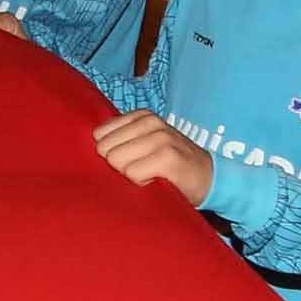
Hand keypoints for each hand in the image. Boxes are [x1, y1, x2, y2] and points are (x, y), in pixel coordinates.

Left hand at [93, 110, 216, 205]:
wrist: (210, 178)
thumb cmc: (171, 165)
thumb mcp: (145, 144)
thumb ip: (120, 140)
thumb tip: (89, 147)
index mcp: (142, 116)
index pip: (99, 134)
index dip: (112, 154)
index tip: (133, 159)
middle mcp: (151, 122)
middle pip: (105, 150)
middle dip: (120, 165)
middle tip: (143, 168)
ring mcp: (161, 138)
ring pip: (117, 162)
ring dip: (131, 175)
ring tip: (151, 173)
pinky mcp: (168, 158)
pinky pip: (132, 174)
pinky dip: (142, 183)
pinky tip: (157, 180)